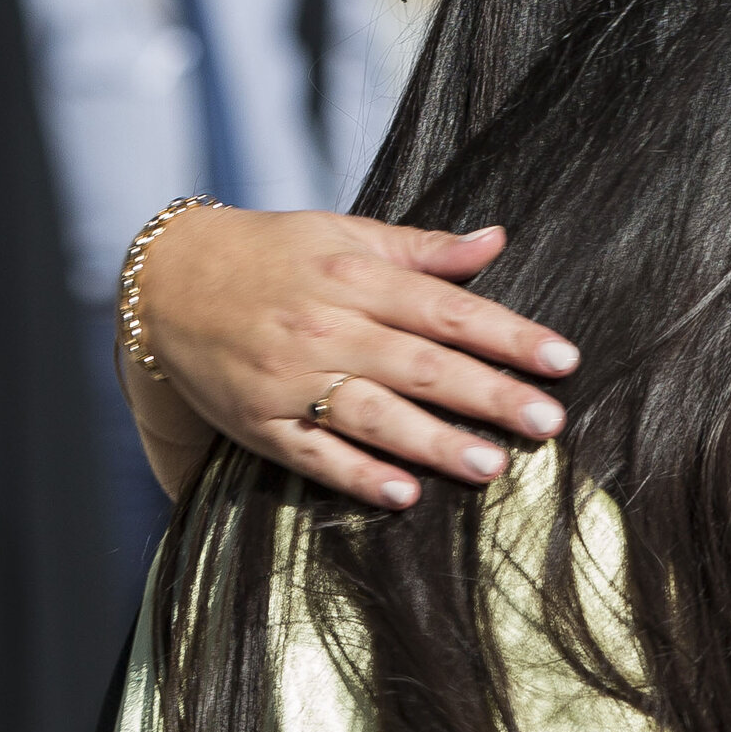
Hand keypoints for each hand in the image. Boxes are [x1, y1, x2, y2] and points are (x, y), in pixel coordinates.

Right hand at [126, 206, 580, 509]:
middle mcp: (326, 328)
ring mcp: (291, 379)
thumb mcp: (345, 236)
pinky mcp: (260, 423)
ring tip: (491, 466)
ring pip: (373, 415)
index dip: (510, 335)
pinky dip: (359, 476)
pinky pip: (314, 455)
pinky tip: (405, 495)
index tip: (563, 359)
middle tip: (549, 421)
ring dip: (434, 443)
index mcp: (356, 278)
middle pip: (421, 365)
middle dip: (489, 394)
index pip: (448, 309)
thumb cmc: (272, 256)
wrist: (167, 282)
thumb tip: (497, 240)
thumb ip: (423, 248)